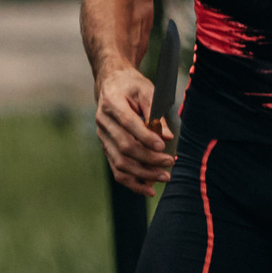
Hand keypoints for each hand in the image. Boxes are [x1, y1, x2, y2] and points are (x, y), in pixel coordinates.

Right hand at [94, 63, 173, 193]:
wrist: (111, 84)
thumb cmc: (132, 86)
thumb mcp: (148, 91)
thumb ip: (156, 113)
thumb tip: (166, 137)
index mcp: (112, 104)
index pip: (128, 124)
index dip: (145, 137)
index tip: (163, 147)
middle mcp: (103, 122)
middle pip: (124, 147)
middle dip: (148, 159)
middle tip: (169, 164)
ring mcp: (102, 136)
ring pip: (119, 162)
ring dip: (142, 174)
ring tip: (163, 178)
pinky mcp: (106, 147)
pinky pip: (115, 168)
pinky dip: (131, 181)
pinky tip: (147, 188)